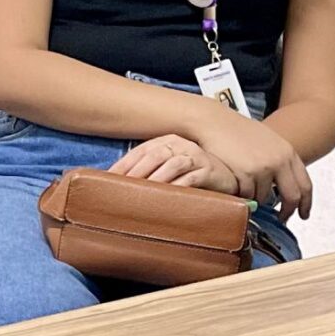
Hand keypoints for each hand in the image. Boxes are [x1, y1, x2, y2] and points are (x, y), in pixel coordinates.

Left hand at [107, 132, 242, 192]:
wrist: (225, 177)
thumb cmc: (192, 173)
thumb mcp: (169, 167)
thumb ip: (149, 170)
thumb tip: (119, 183)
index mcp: (166, 141)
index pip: (141, 151)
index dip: (124, 164)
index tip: (109, 178)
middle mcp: (180, 144)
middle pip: (155, 155)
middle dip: (137, 171)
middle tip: (123, 187)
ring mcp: (196, 156)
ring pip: (172, 164)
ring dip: (157, 179)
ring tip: (143, 192)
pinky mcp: (209, 170)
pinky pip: (192, 177)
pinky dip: (179, 186)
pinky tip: (168, 195)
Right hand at [193, 114, 312, 217]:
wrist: (214, 122)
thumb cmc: (236, 130)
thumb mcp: (267, 141)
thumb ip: (279, 161)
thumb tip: (283, 185)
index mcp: (288, 152)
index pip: (305, 184)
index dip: (306, 203)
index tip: (303, 214)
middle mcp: (279, 160)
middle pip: (292, 197)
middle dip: (287, 211)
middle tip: (282, 218)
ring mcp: (263, 168)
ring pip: (265, 197)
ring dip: (256, 198)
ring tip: (245, 188)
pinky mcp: (246, 174)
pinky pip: (247, 195)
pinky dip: (241, 194)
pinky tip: (234, 184)